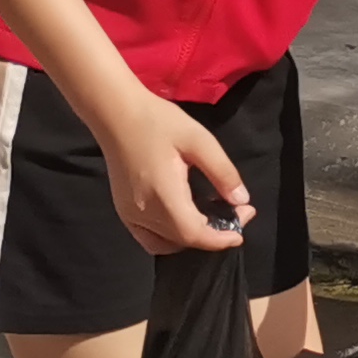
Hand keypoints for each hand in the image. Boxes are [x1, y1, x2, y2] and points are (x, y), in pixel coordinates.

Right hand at [94, 87, 252, 255]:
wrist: (115, 114)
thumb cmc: (158, 122)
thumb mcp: (200, 141)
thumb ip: (223, 173)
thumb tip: (241, 200)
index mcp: (163, 195)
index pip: (194, 234)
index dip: (221, 239)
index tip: (242, 227)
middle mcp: (143, 212)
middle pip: (183, 240)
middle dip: (214, 234)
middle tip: (237, 211)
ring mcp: (129, 214)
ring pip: (166, 244)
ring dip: (192, 237)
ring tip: (213, 216)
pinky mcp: (123, 211)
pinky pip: (149, 237)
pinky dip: (170, 237)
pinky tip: (186, 217)